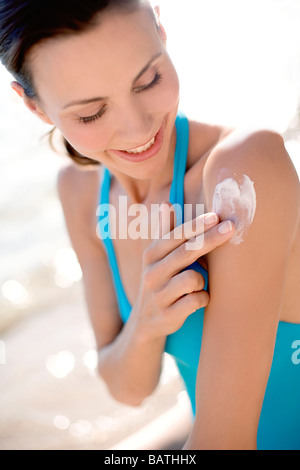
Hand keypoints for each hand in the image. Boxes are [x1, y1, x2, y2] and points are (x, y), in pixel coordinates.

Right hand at [131, 203, 234, 341]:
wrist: (145, 322)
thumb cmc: (160, 282)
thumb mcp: (157, 258)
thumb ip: (165, 232)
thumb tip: (167, 203)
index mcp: (150, 255)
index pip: (175, 236)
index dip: (196, 225)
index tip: (217, 216)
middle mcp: (151, 273)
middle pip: (185, 252)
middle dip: (210, 239)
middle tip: (231, 228)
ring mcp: (158, 295)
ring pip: (193, 279)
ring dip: (202, 281)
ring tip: (197, 285)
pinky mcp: (167, 315)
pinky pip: (196, 300)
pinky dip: (203, 299)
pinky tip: (197, 300)